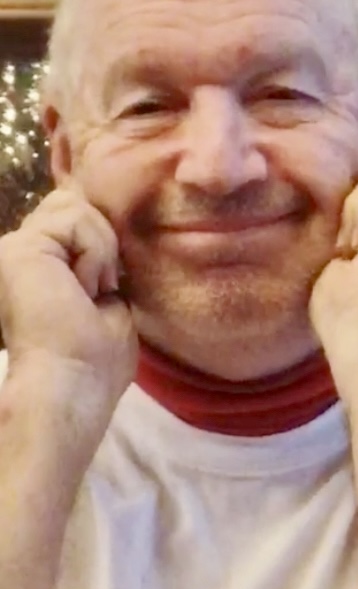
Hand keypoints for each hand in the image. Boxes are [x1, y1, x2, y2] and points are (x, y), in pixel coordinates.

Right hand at [0, 187, 137, 417]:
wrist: (73, 382)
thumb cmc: (95, 361)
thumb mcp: (107, 303)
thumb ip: (99, 268)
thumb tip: (112, 246)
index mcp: (36, 268)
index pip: (71, 219)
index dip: (99, 242)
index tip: (105, 286)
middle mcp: (18, 253)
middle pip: (72, 205)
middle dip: (100, 243)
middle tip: (97, 290)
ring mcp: (13, 247)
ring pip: (76, 207)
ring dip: (99, 249)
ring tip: (89, 290)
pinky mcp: (17, 247)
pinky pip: (77, 219)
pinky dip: (95, 254)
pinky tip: (83, 288)